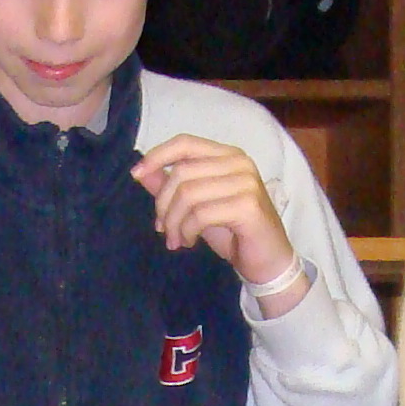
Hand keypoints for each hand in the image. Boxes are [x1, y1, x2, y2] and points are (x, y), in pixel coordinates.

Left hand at [131, 135, 300, 302]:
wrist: (268, 262)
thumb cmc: (233, 232)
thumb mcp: (196, 207)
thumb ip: (171, 187)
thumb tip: (141, 171)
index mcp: (227, 155)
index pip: (185, 143)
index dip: (157, 156)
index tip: (136, 175)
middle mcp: (239, 162)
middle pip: (181, 172)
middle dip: (163, 204)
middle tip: (163, 229)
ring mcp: (246, 182)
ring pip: (188, 194)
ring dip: (174, 222)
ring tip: (175, 240)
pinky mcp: (248, 206)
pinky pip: (201, 214)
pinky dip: (187, 230)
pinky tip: (188, 242)